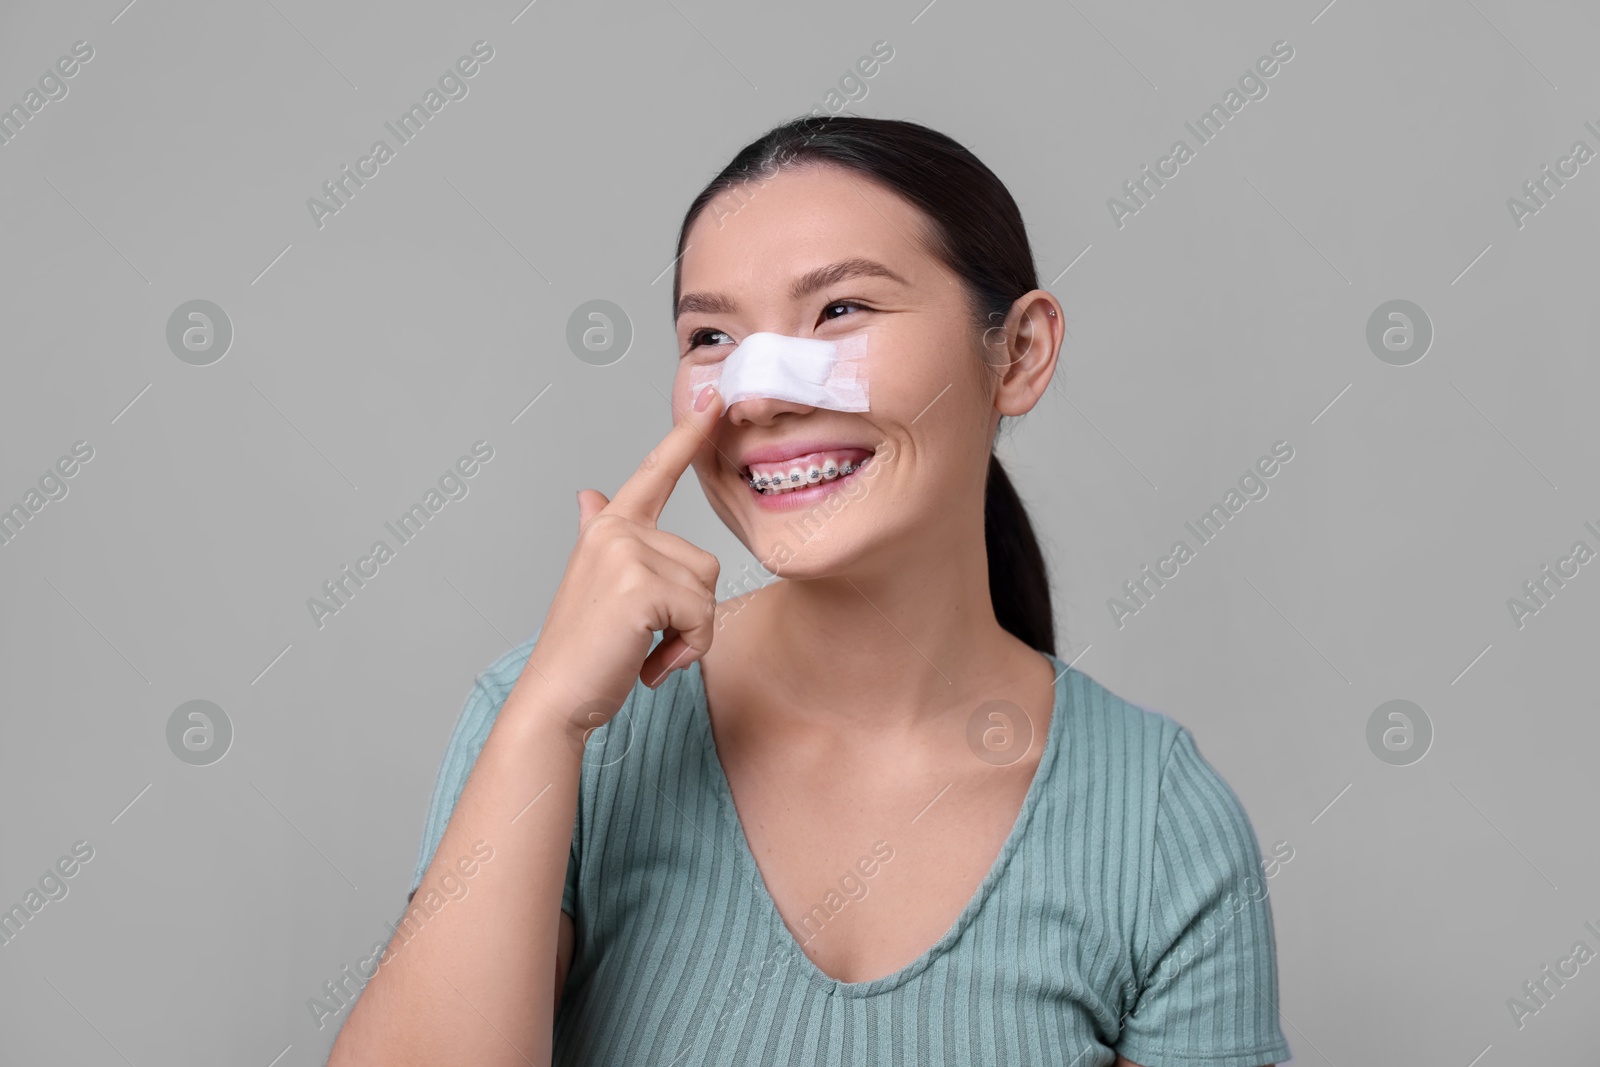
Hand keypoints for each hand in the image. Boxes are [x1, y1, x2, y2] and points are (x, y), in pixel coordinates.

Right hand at [520, 385, 724, 734]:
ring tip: (644, 650)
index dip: (687, 436)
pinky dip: (686, 651)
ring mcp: (626, 554)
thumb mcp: (592, 583)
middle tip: (645, 640)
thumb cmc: (584, 649)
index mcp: (608, 528)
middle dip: (690, 614)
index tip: (715, 398)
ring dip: (689, 635)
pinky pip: (701, 617)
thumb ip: (597, 534)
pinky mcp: (640, 586)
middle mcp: (615, 531)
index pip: (654, 473)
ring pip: (707, 591)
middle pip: (704, 563)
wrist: (557, 698)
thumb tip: (589, 495)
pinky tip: (649, 665)